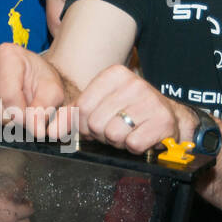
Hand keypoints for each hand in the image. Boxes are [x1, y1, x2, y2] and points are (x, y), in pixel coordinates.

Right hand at [0, 44, 65, 138]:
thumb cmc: (40, 84)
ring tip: (3, 110)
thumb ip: (46, 109)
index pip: (9, 96)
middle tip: (17, 113)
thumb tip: (37, 129)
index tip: (30, 117)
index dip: (21, 115)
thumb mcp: (53, 93)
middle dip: (6, 118)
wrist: (30, 78)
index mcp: (9, 53)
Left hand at [60, 64, 196, 153]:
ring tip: (130, 132)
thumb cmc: (129, 113)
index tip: (100, 121)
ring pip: (113, 134)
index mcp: (115, 74)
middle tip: (118, 128)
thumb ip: (74, 114)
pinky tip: (143, 137)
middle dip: (103, 134)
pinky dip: (135, 147)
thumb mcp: (101, 105)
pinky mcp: (163, 121)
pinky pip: (132, 144)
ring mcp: (150, 101)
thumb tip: (53, 129)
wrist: (168, 118)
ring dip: (119, 141)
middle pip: (96, 123)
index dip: (86, 124)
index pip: (82, 107)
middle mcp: (133, 83)